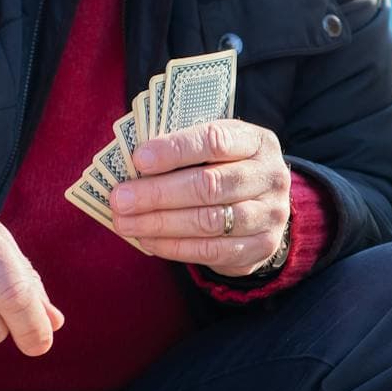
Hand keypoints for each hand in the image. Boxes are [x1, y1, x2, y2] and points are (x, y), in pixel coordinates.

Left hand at [108, 119, 290, 275]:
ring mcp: (270, 214)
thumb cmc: (225, 170)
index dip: (174, 150)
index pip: (215, 141)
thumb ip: (182, 152)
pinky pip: (211, 250)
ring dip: (160, 223)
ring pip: (209, 221)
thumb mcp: (213, 150)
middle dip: (158, 193)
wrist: (264, 208)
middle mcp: (270, 177)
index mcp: (257, 142)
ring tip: (125, 223)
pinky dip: (174, 247)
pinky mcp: (261, 247)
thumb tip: (132, 167)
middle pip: (209, 185)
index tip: (138, 159)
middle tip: (121, 199)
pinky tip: (148, 240)